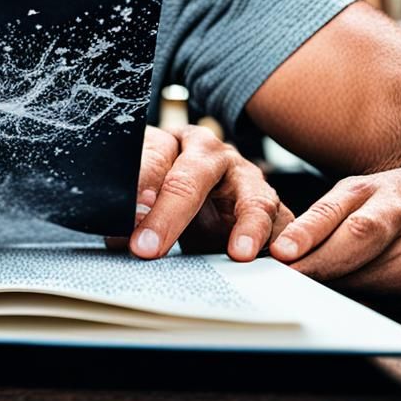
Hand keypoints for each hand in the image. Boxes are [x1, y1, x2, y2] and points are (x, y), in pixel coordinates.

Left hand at [108, 125, 292, 261]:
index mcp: (170, 142)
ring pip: (250, 197)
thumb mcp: (146, 197)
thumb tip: (119, 237)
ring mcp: (244, 174)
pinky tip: (278, 259)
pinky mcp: (271, 204)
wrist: (207, 196)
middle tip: (147, 247)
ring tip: (239, 253)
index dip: (140, 186)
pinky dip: (282, 243)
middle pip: (189, 178)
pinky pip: (281, 224)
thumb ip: (135, 214)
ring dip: (248, 226)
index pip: (152, 155)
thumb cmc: (168, 193)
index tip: (127, 216)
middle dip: (168, 215)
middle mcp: (208, 151)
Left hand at [269, 167, 400, 305]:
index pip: (332, 211)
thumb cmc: (376, 208)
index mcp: (366, 190)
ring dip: (337, 285)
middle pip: (357, 238)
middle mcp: (395, 214)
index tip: (282, 253)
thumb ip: (318, 221)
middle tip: (290, 279)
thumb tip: (282, 253)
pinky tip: (341, 298)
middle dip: (320, 263)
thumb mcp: (347, 200)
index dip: (305, 233)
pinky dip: (358, 298)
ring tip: (309, 290)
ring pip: (371, 273)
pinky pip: (387, 295)